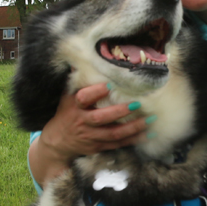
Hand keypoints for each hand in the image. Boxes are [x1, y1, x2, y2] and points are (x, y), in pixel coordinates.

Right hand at [29, 83, 148, 185]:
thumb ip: (77, 81)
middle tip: (137, 104)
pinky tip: (148, 134)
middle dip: (119, 112)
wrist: (57, 143)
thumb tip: (83, 59)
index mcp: (74, 106)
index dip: (95, 92)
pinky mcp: (98, 146)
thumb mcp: (66, 97)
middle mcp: (82, 122)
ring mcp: (91, 136)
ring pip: (113, 133)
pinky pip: (118, 144)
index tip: (109, 85)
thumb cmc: (66, 114)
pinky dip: (133, 140)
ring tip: (149, 119)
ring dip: (133, 127)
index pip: (83, 98)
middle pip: (101, 118)